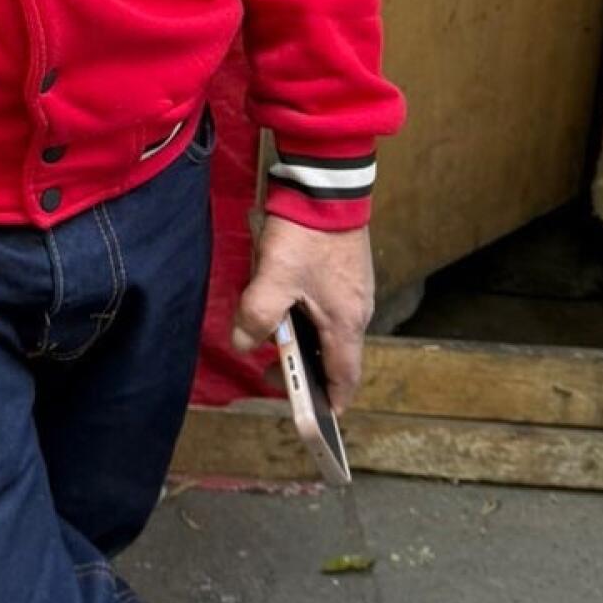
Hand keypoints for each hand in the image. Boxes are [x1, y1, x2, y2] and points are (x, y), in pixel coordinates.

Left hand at [232, 216, 375, 407]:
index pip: (345, 376)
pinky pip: (330, 309)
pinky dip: (310, 320)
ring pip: (331, 331)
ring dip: (305, 343)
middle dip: (306, 371)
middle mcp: (358, 310)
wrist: (326, 184)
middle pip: (335, 356)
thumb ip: (257, 315)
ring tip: (272, 340)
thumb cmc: (305, 234)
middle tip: (271, 373)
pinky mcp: (348, 271)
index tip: (320, 418)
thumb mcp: (274, 278)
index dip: (332, 401)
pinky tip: (286, 308)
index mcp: (346, 322)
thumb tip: (244, 344)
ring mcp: (356, 289)